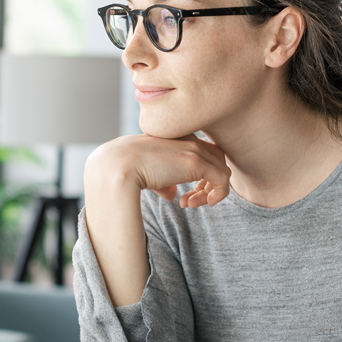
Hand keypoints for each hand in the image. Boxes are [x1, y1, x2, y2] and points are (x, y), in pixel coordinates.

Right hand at [86, 134, 230, 207]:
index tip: (185, 193)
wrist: (118, 165)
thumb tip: (173, 194)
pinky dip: (216, 195)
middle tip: (190, 200)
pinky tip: (195, 204)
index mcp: (177, 137)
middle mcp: (188, 139)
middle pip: (216, 159)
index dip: (200, 174)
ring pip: (221, 170)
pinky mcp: (197, 163)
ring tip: (191, 204)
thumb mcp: (148, 173)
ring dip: (210, 191)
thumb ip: (164, 181)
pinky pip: (223, 180)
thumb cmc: (127, 169)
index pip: (202, 151)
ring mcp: (194, 149)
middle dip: (208, 182)